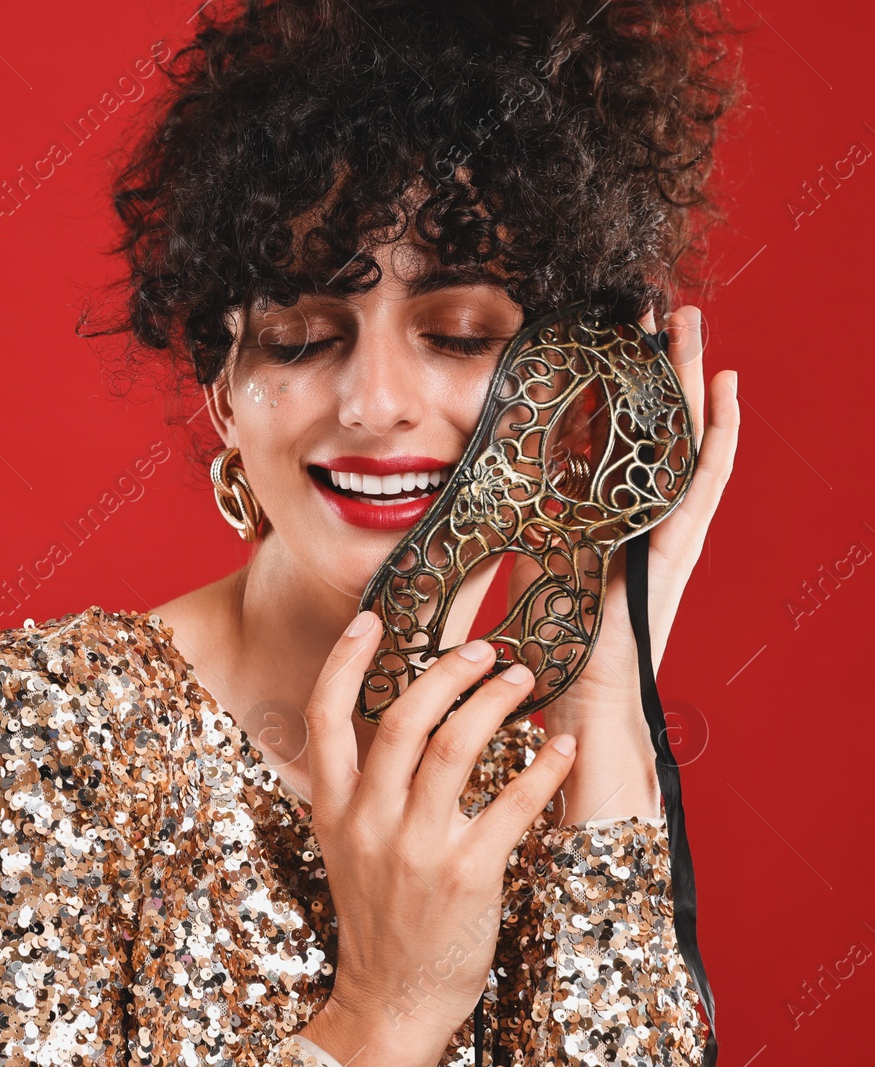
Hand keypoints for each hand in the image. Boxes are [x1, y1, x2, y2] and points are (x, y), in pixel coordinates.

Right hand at [294, 611, 577, 1066]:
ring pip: (455, 748)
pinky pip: (511, 804)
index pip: (325, 716)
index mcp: (332, 807)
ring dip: (495, 703)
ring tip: (522, 680)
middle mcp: (369, 820)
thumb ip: (359, 785)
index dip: (346, 661)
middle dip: (446, 672)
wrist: (392, 994)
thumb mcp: (344, 843)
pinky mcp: (468, 875)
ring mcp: (417, 848)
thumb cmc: (378, 912)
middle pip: (402, 719)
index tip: (372, 620)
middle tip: (482, 649)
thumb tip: (396, 719)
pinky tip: (559, 747)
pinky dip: (542, 768)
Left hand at [504, 305, 739, 822]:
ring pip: (682, 450)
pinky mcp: (672, 563)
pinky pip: (697, 489)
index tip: (612, 350)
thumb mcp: (524, 586)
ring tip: (697, 330)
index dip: (616, 406)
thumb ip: (516, 548)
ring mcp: (663, 547)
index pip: (614, 458)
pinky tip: (724, 392)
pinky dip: (714, 440)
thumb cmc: (550, 673)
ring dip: (689, 389)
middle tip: (666, 313)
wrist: (579, 732)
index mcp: (603, 541)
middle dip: (661, 378)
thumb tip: (482, 507)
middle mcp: (641, 537)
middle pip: (656, 441)